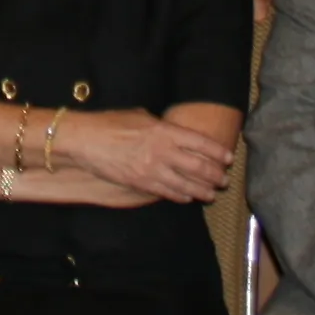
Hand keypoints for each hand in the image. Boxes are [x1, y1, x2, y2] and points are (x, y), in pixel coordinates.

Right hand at [67, 110, 231, 202]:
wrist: (86, 140)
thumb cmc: (111, 123)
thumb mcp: (141, 116)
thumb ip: (161, 127)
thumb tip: (174, 133)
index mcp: (164, 131)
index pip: (200, 143)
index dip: (217, 152)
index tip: (228, 158)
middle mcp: (162, 151)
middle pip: (198, 167)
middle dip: (215, 175)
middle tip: (224, 180)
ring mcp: (152, 169)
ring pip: (186, 184)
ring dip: (202, 191)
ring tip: (212, 194)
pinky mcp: (141, 183)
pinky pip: (167, 192)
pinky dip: (180, 196)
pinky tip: (188, 198)